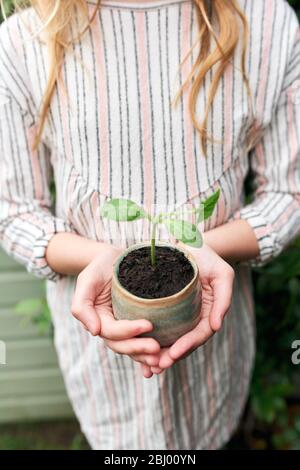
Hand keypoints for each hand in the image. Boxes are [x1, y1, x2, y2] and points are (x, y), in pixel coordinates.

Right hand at [71, 244, 160, 366]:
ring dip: (146, 356)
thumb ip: (82, 306)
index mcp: (98, 320)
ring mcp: (125, 327)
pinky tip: (166, 356)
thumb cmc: (99, 267)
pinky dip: (151, 351)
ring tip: (163, 358)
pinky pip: (144, 340)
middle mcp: (112, 327)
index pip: (112, 331)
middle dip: (139, 348)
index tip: (148, 324)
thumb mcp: (87, 281)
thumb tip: (94, 332)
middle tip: (156, 349)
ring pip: (133, 348)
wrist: (115, 259)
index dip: (128, 331)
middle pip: (122, 345)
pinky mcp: (138, 323)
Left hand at [141, 243, 234, 377]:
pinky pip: (159, 327)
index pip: (200, 334)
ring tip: (148, 367)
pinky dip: (151, 340)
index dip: (188, 345)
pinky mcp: (165, 309)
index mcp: (209, 312)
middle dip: (172, 356)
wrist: (189, 242)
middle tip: (157, 366)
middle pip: (184, 342)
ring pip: (171, 339)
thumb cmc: (208, 257)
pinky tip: (138, 349)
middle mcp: (194, 317)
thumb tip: (217, 327)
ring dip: (160, 354)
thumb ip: (223, 299)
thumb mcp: (222, 274)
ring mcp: (180, 315)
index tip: (173, 353)